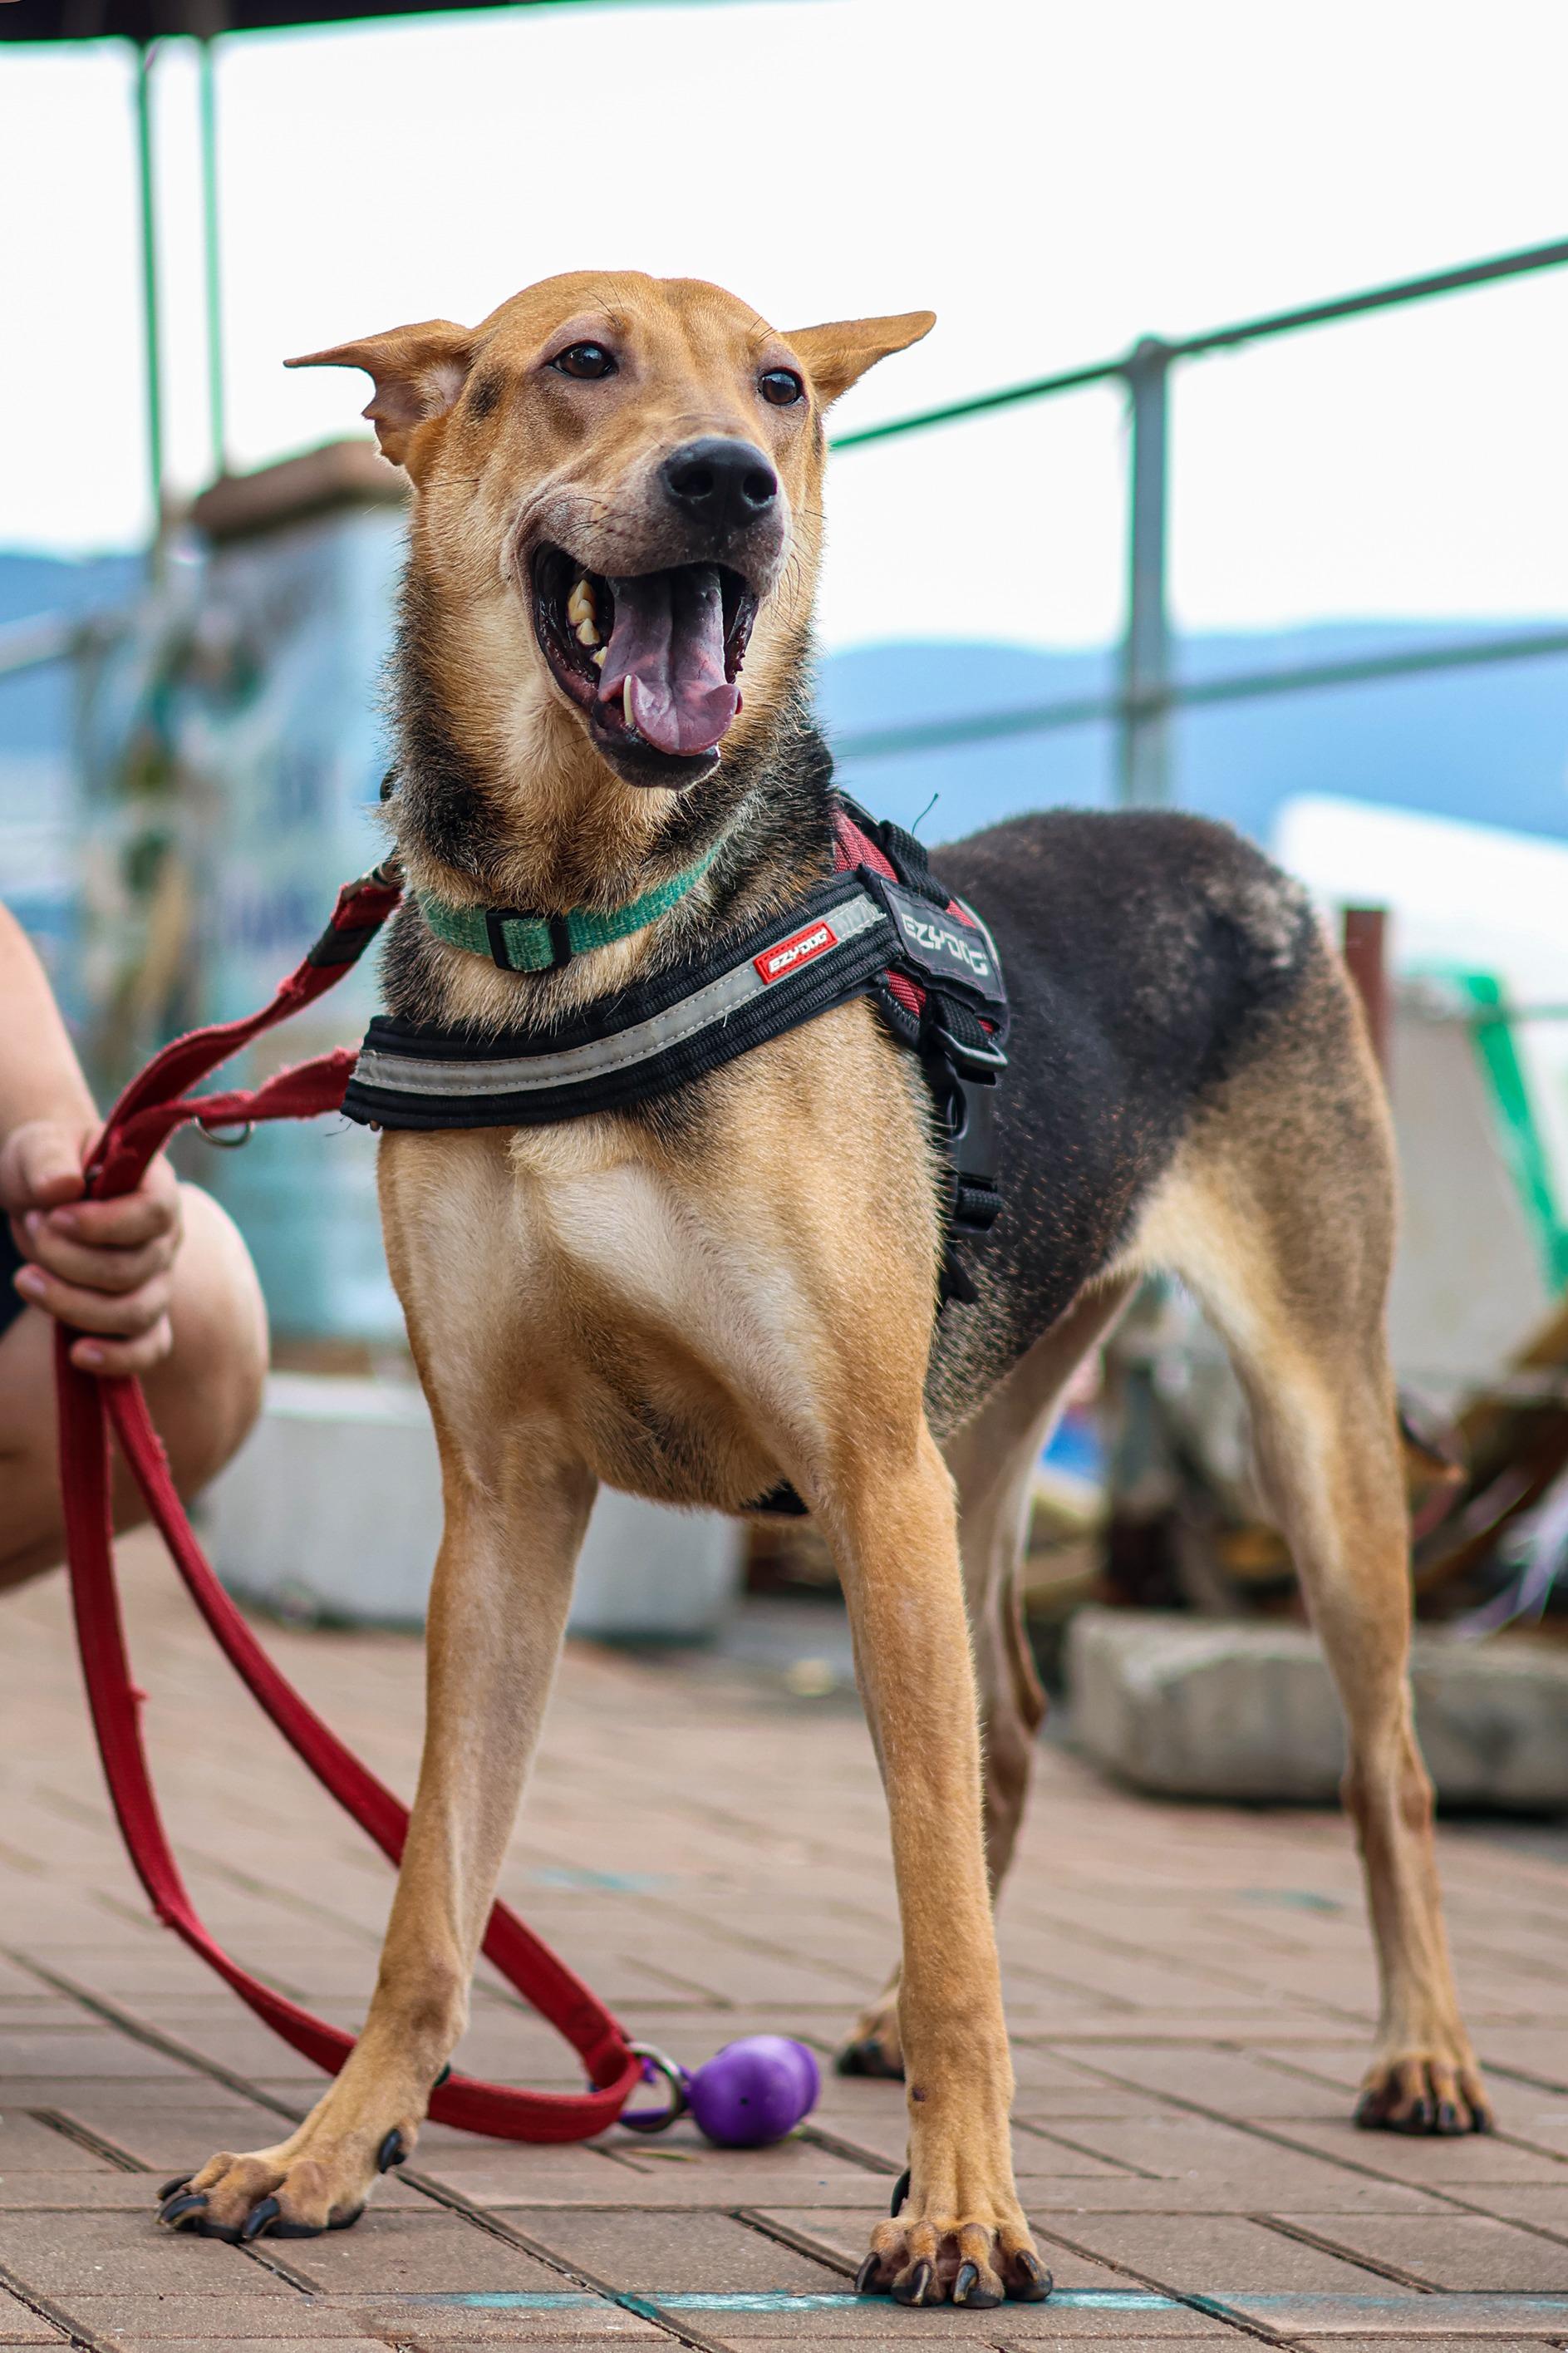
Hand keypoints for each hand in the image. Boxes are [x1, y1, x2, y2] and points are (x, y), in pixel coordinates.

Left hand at [0, 1118, 182, 1374]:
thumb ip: (49, 1157)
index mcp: (156, 1187)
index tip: (55, 1217)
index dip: (106, 1224)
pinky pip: (148, 1348)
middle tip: (33, 1228)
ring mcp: (156, 1281)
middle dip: (70, 1261)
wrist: (44, 1197)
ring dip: (74, 1305)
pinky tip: (78, 1354)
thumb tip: (62, 1186)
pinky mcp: (138, 1316)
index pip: (154, 1214)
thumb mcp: (39, 1146)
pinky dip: (119, 1358)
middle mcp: (165, 1238)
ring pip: (135, 1312)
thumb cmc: (48, 1164)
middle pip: (136, 1269)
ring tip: (25, 1280)